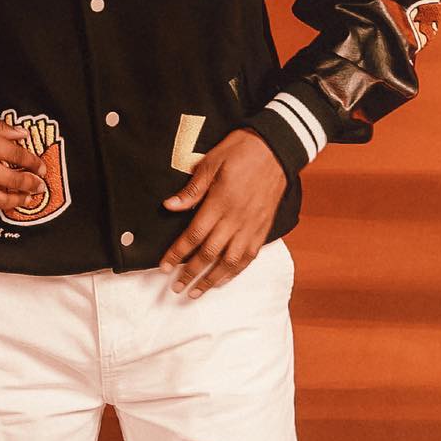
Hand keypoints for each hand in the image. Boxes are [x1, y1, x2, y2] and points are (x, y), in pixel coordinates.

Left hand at [159, 129, 287, 296]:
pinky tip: (223, 280)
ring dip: (212, 279)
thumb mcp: (212, 162)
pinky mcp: (263, 228)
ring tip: (197, 292)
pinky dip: (235, 271)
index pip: (193, 235)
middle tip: (176, 287)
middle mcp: (236, 218)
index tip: (163, 267)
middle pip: (209, 253)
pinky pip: (249, 256)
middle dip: (190, 273)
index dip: (177, 253)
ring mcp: (251, 225)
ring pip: (229, 261)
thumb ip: (192, 189)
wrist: (277, 148)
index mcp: (220, 202)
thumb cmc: (242, 151)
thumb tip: (170, 206)